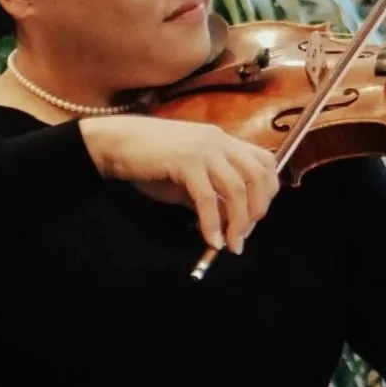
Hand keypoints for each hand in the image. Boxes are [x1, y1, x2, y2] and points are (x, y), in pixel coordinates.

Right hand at [79, 115, 279, 254]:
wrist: (117, 143)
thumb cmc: (151, 160)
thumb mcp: (188, 177)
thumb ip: (211, 194)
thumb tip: (230, 222)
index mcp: (224, 141)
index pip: (266, 162)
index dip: (267, 193)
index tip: (255, 218)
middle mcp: (220, 140)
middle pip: (258, 177)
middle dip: (256, 212)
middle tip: (242, 236)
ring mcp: (204, 148)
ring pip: (237, 189)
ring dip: (237, 223)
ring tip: (229, 245)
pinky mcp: (186, 161)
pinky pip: (207, 198)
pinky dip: (212, 223)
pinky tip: (210, 240)